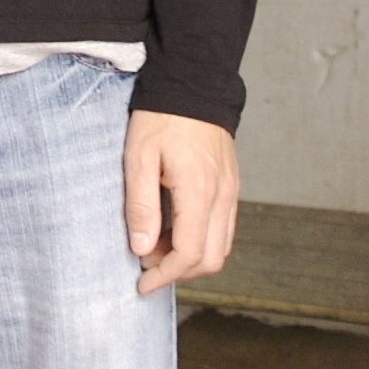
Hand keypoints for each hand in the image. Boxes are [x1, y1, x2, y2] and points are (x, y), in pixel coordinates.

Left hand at [123, 111, 239, 294]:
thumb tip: (142, 250)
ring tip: (157, 246)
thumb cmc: (160, 118)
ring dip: (190, 258)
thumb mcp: (138, 159)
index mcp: (200, 190)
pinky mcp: (231, 185)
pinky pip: (223, 228)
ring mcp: (231, 191)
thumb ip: (140, 207)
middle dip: (179, 273)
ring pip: (221, 247)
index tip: (142, 283)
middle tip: (147, 266)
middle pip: (212, 259)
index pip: (190, 253)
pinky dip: (201, 241)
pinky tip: (173, 230)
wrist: (192, 84)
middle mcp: (223, 195)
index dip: (165, 276)